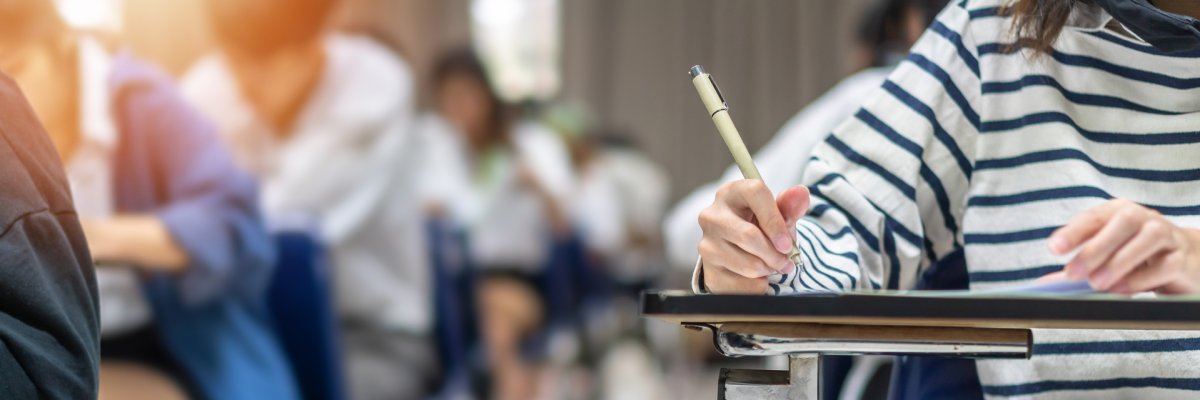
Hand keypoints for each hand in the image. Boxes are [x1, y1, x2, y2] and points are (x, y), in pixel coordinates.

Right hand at [698, 181, 808, 293]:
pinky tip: (758, 277)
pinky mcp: (708, 271)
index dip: (775, 220)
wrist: (741, 251)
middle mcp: (712, 216)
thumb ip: (791, 206)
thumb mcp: (779, 215)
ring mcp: (706, 244)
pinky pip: (740, 286)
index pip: (754, 194)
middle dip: (775, 254)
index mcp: (731, 193)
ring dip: (768, 270)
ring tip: (771, 266)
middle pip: (748, 236)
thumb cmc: (762, 226)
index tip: (787, 243)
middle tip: (786, 262)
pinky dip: (757, 286)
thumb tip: (801, 193)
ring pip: (747, 265)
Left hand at [1047, 199, 1199, 293]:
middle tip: (1073, 273)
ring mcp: (1167, 236)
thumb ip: (1080, 268)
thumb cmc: (1138, 256)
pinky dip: (1142, 277)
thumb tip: (1045, 284)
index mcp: (1118, 212)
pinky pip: (1166, 265)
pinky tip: (1122, 289)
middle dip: (1095, 248)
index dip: (1074, 232)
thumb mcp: (1107, 257)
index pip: (1094, 217)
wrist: (1185, 261)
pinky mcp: (1182, 259)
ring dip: (1119, 261)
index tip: (1054, 248)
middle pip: (1123, 222)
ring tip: (1097, 283)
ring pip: (1148, 238)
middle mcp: (1144, 218)